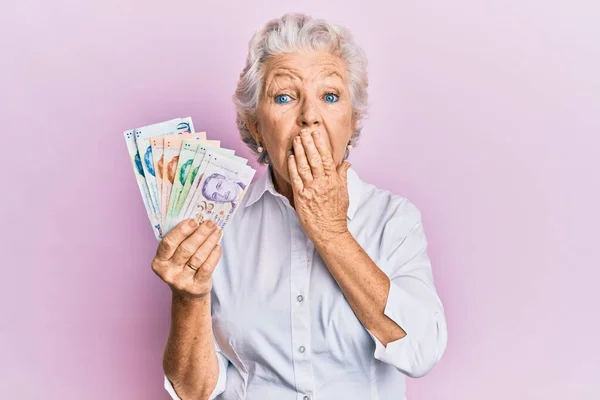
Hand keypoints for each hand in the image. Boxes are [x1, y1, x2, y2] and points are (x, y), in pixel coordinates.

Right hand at [151, 219, 221, 299]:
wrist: (188, 293)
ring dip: (209, 242)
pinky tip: (217, 246)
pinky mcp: (196, 287)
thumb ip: (180, 241)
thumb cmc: (181, 267)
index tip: (193, 221)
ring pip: (198, 257)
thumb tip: (197, 221)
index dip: (181, 231)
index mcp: (159, 261)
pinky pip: (207, 268)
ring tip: (217, 231)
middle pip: (186, 249)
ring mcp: (181, 281)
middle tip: (210, 223)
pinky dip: (214, 255)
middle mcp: (168, 272)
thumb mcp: (174, 256)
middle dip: (200, 234)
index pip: (168, 243)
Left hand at [288, 129, 351, 243]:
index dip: (320, 144)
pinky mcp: (301, 197)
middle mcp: (322, 183)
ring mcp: (311, 189)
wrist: (329, 231)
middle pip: (314, 159)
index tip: (316, 133)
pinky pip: (296, 179)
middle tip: (303, 131)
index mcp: (333, 180)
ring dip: (299, 151)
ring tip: (295, 140)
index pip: (326, 158)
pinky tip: (290, 157)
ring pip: (304, 166)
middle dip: (308, 143)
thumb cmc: (336, 213)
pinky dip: (293, 167)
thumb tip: (346, 163)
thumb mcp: (344, 193)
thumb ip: (343, 176)